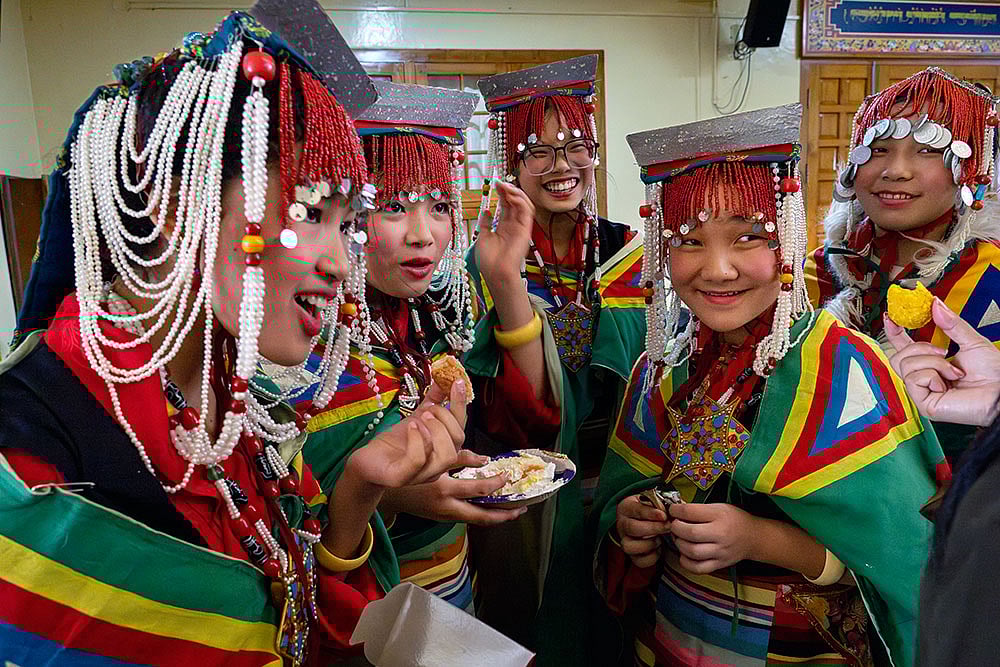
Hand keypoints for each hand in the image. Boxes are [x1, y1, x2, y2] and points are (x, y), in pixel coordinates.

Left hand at [345, 379, 467, 489]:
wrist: (368, 461)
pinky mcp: (402, 477)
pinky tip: (410, 427)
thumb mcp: (416, 418)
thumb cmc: (394, 443)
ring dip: (437, 430)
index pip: (461, 426)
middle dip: (446, 417)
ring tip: (420, 419)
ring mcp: (422, 474)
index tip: (457, 382)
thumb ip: (433, 401)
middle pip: (459, 440)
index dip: (460, 404)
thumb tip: (444, 379)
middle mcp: (438, 464)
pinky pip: (418, 460)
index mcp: (444, 449)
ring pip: (447, 455)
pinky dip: (417, 440)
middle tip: (428, 410)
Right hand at [380, 450, 526, 524]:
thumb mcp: (431, 457)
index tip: (507, 475)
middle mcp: (445, 506)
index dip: (497, 484)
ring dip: (495, 517)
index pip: (479, 490)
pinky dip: (479, 513)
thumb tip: (484, 459)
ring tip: (510, 511)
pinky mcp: (441, 517)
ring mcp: (443, 515)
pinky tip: (487, 507)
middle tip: (521, 508)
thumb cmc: (407, 468)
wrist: (385, 490)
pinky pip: (466, 517)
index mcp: (443, 488)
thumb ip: (458, 456)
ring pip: (476, 520)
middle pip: (482, 517)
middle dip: (504, 515)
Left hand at [475, 181, 535, 288]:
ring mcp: (521, 227)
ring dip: (516, 193)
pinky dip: (521, 201)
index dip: (502, 193)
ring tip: (505, 187)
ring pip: (524, 204)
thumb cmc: (489, 260)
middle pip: (515, 202)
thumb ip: (485, 223)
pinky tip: (511, 196)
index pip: (506, 205)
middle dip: (508, 190)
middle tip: (500, 182)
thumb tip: (486, 210)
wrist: (496, 273)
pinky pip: (527, 211)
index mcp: (504, 226)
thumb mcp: (483, 236)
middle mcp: (514, 225)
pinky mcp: (526, 230)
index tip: (495, 184)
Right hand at [615, 494, 670, 568]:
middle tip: (668, 526)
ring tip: (660, 539)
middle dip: (653, 528)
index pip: (636, 510)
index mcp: (626, 508)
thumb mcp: (655, 502)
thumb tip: (672, 510)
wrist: (649, 520)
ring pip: (629, 546)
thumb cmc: (653, 510)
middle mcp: (622, 525)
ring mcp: (625, 541)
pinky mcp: (632, 555)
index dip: (650, 513)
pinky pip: (639, 561)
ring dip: (649, 544)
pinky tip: (659, 548)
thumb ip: (662, 505)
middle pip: (632, 528)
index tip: (664, 516)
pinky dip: (652, 556)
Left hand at [668, 503, 757, 573]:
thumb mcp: (718, 507)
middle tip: (675, 525)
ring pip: (692, 552)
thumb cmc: (733, 519)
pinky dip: (686, 562)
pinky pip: (698, 568)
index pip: (690, 512)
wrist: (753, 537)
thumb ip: (698, 509)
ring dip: (679, 544)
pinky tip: (685, 553)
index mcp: (719, 515)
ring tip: (680, 538)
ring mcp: (720, 552)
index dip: (676, 511)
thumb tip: (675, 511)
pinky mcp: (719, 564)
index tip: (673, 510)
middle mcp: (720, 534)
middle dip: (676, 528)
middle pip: (690, 533)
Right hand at [885, 298, 999, 426]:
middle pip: (898, 357)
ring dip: (934, 363)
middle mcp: (924, 378)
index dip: (894, 333)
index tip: (891, 318)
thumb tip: (935, 305)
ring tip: (953, 372)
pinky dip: (933, 376)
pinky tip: (947, 384)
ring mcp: (923, 391)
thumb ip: (951, 323)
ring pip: (906, 366)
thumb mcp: (972, 341)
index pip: (904, 348)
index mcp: (932, 363)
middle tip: (942, 351)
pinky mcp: (924, 403)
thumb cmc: (994, 373)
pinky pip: (914, 379)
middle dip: (919, 348)